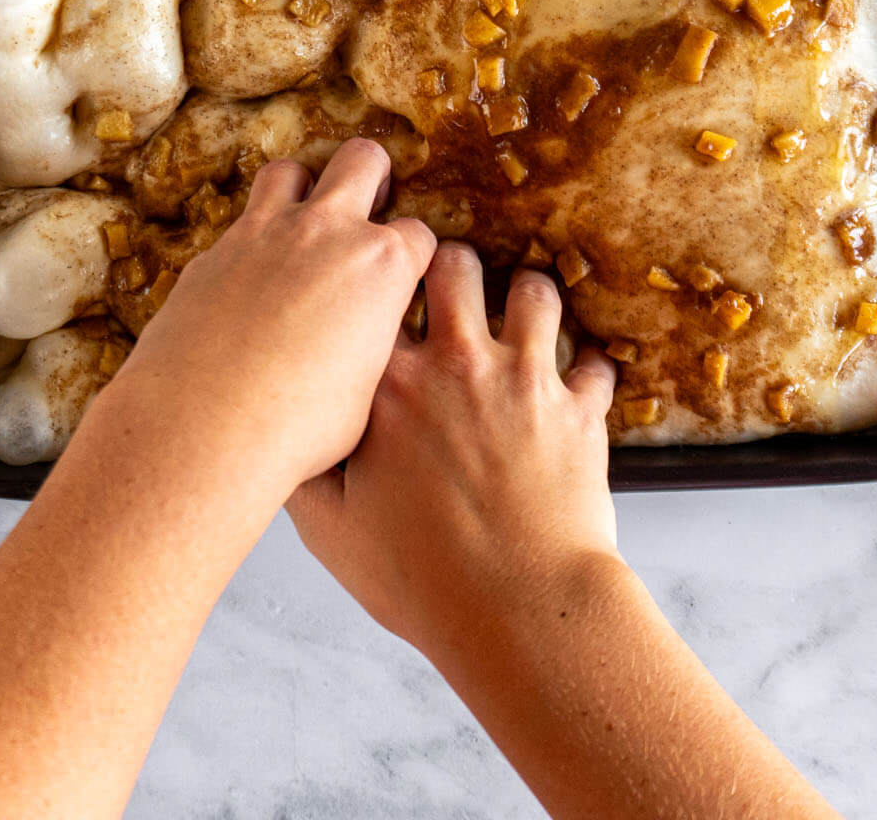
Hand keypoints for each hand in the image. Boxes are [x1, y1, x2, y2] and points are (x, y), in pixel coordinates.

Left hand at [110, 138, 436, 493]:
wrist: (204, 427)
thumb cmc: (297, 427)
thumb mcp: (365, 391)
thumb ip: (371, 344)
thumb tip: (360, 343)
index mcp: (380, 265)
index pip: (418, 234)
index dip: (416, 255)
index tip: (407, 274)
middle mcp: (326, 231)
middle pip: (362, 160)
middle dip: (373, 175)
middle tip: (368, 206)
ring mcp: (264, 232)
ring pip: (290, 172)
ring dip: (303, 190)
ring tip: (304, 224)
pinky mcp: (214, 251)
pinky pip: (240, 223)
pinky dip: (253, 239)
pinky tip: (251, 277)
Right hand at [286, 242, 621, 660]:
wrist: (516, 610)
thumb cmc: (422, 579)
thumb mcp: (332, 532)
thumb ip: (303, 472)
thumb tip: (282, 442)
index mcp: (390, 386)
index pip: (377, 296)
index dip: (376, 286)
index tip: (377, 290)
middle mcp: (458, 364)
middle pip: (454, 266)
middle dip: (450, 267)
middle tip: (449, 288)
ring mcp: (525, 380)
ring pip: (534, 292)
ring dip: (526, 299)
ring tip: (519, 316)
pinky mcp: (579, 410)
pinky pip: (594, 363)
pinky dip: (588, 368)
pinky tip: (577, 382)